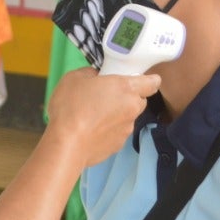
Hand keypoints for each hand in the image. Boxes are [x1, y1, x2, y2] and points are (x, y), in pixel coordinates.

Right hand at [45, 69, 159, 168]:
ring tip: (93, 117)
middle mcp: (132, 108)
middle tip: (107, 97)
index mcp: (126, 88)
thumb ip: (90, 74)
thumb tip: (95, 78)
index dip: (148, 80)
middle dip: (128, 98)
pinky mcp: (118, 146)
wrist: (67, 144)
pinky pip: (117, 133)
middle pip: (139, 101)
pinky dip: (108, 131)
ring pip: (127, 118)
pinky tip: (91, 131)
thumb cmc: (72, 106)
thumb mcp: (74, 78)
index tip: (136, 80)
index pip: (153, 82)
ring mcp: (127, 129)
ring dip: (116, 115)